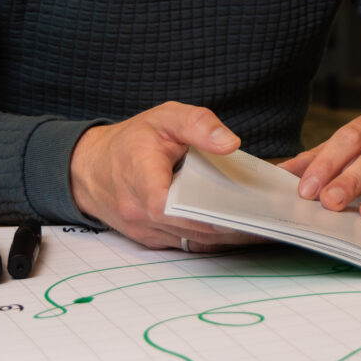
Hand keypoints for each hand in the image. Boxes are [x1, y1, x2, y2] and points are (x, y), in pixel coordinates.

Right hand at [69, 101, 264, 250]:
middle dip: (234, 227)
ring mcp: (147, 233)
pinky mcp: (152, 239)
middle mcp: (143, 218)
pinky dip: (212, 237)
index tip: (252, 210)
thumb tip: (231, 143)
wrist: (89, 167)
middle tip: (272, 220)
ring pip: (194, 241)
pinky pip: (186, 242)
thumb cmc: (129, 141)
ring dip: (227, 236)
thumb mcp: (163, 118)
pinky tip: (239, 227)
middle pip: (196, 230)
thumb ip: (197, 124)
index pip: (185, 210)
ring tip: (265, 225)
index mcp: (145, 187)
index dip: (219, 214)